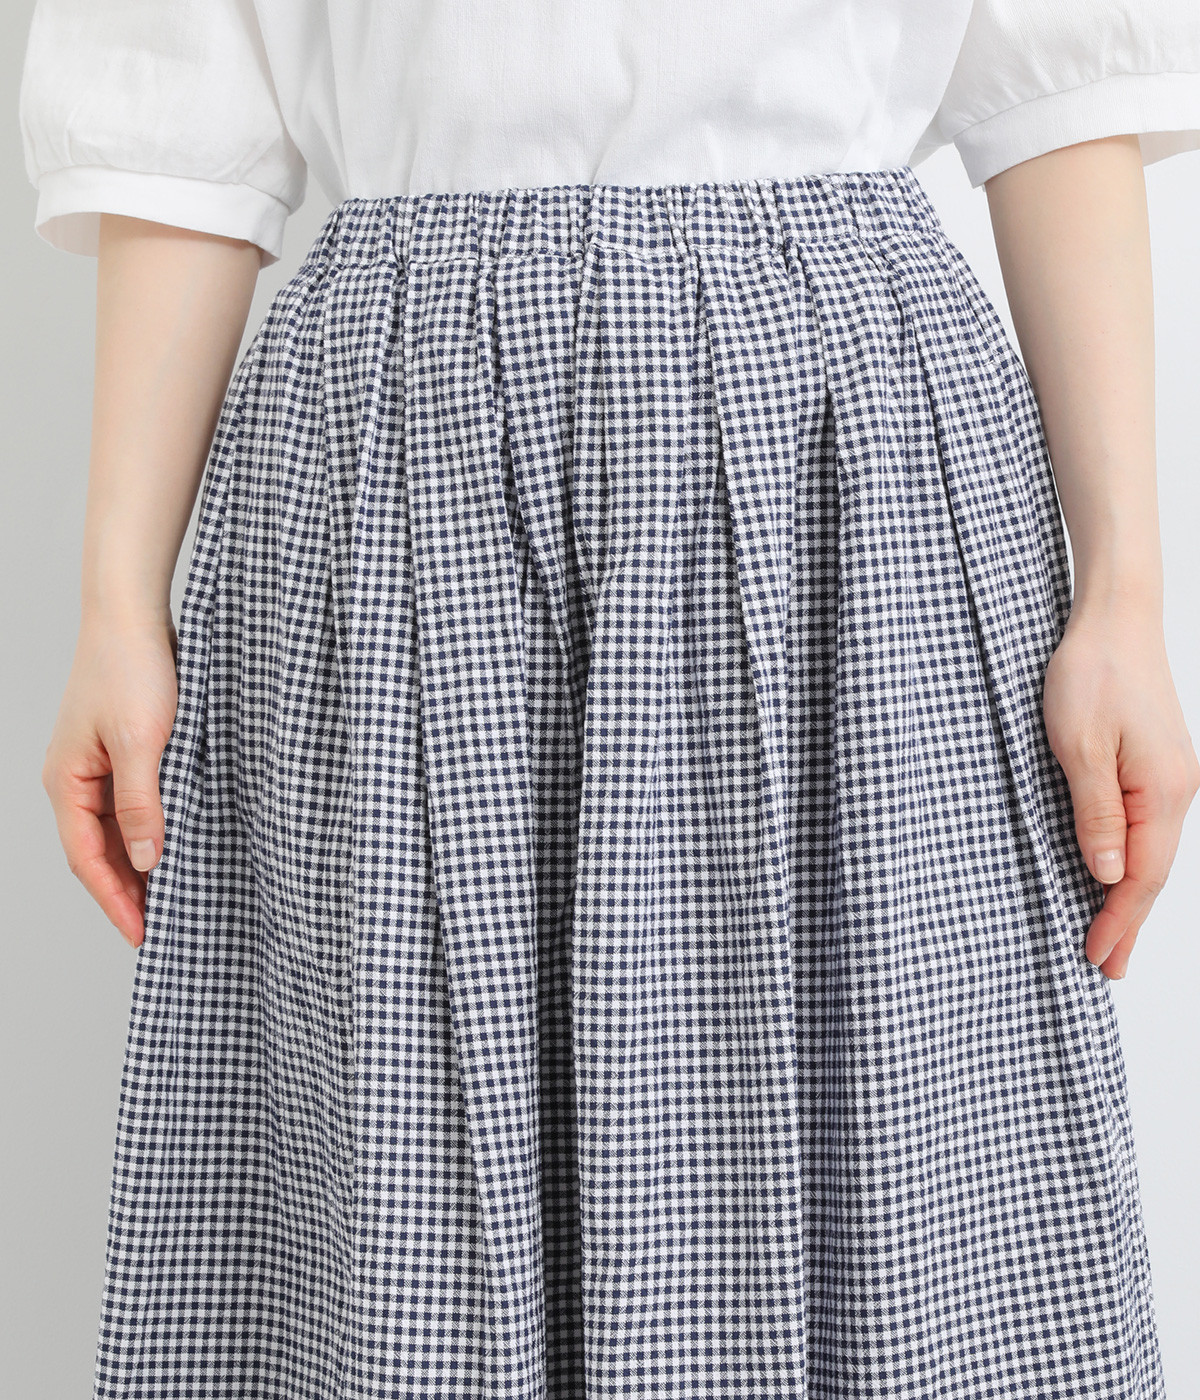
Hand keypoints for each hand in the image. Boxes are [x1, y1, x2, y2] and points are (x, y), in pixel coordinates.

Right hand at [42, 606, 179, 948]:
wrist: (132, 616)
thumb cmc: (131, 670)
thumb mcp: (142, 742)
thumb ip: (142, 804)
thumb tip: (146, 859)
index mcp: (67, 782)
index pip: (87, 860)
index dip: (115, 900)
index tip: (142, 935)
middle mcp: (75, 780)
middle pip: (99, 852)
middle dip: (127, 891)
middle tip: (162, 929)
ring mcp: (96, 767)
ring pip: (115, 832)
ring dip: (139, 865)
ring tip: (171, 899)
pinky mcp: (121, 753)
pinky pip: (130, 806)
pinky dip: (149, 832)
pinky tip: (174, 846)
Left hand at [1043, 607, 1199, 979]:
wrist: (1116, 620)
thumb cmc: (1092, 675)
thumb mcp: (1079, 747)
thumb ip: (1095, 814)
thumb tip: (1108, 876)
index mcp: (1162, 792)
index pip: (1141, 876)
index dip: (1119, 921)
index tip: (1098, 958)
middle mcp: (1176, 790)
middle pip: (1154, 873)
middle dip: (1129, 923)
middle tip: (1107, 970)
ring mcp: (1170, 778)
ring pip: (1152, 853)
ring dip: (1131, 898)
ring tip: (1112, 938)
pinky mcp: (1155, 765)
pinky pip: (1147, 828)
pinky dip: (1132, 862)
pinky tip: (1117, 877)